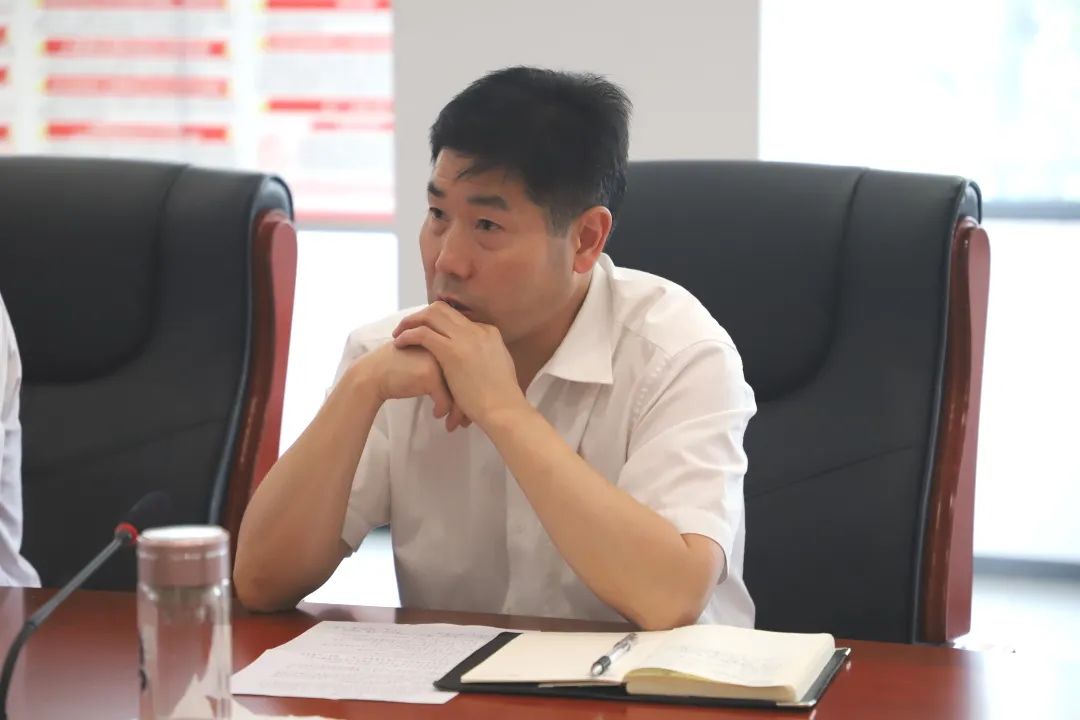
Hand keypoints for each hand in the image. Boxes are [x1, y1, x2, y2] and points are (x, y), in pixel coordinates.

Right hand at [357, 342, 470, 430]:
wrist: (373, 374)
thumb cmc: (400, 370)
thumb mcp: (428, 360)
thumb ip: (448, 366)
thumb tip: (469, 391)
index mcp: (449, 341)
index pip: (470, 368)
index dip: (471, 389)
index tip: (467, 407)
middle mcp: (447, 346)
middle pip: (468, 379)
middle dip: (468, 404)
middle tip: (466, 421)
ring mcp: (439, 359)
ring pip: (460, 391)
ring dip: (457, 412)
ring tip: (453, 424)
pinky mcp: (430, 374)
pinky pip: (446, 399)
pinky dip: (443, 410)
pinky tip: (437, 415)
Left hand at [391, 302, 526, 428]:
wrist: (504, 409)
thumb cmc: (503, 398)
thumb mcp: (500, 368)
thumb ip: (486, 358)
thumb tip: (476, 360)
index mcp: (489, 333)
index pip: (458, 318)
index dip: (439, 323)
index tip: (426, 331)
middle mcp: (476, 330)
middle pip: (442, 309)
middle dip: (421, 315)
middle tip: (408, 327)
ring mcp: (465, 338)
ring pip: (430, 315)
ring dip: (411, 321)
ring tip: (398, 333)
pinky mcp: (451, 351)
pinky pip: (423, 333)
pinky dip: (408, 335)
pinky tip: (399, 343)